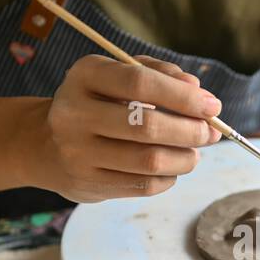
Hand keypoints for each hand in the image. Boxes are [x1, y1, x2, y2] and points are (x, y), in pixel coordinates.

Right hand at [25, 54, 221, 201]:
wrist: (47, 144)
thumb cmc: (97, 103)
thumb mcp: (119, 76)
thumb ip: (158, 74)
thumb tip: (196, 89)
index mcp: (84, 75)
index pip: (140, 82)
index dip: (182, 96)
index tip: (212, 106)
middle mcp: (74, 113)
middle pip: (147, 126)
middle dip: (191, 130)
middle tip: (210, 132)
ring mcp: (77, 153)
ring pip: (149, 161)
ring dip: (185, 158)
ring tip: (194, 152)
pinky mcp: (87, 184)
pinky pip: (143, 185)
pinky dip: (169, 177)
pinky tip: (172, 167)